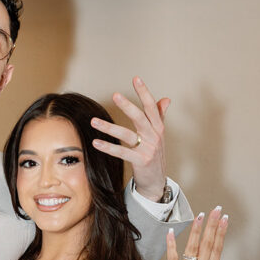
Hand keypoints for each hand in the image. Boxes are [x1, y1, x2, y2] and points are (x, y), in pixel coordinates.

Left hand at [91, 77, 168, 201]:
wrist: (156, 181)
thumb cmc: (154, 155)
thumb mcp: (158, 135)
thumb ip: (160, 116)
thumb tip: (166, 99)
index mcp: (158, 128)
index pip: (152, 107)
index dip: (144, 92)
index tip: (136, 78)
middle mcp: (155, 136)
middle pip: (140, 117)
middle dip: (128, 106)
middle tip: (115, 95)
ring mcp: (148, 149)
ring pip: (127, 135)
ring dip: (109, 127)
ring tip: (93, 121)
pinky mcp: (141, 161)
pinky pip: (122, 152)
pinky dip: (108, 147)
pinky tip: (96, 142)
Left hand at [163, 206, 252, 259]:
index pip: (217, 248)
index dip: (221, 232)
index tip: (224, 218)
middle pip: (207, 244)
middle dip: (212, 225)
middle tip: (216, 210)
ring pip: (191, 247)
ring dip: (195, 230)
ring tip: (200, 215)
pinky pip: (172, 257)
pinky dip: (171, 244)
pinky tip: (171, 231)